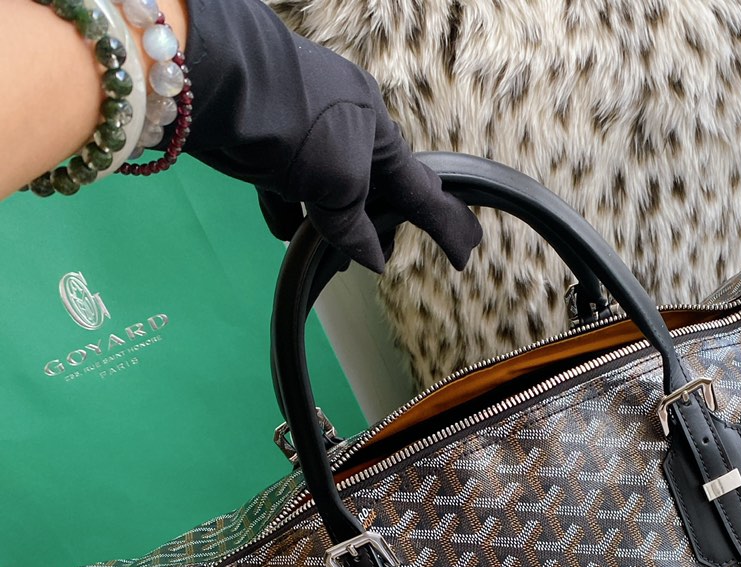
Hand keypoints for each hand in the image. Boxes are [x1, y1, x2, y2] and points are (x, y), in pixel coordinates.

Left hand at [180, 0, 480, 271]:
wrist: (221, 79)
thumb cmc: (296, 124)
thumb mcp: (338, 182)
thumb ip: (355, 226)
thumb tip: (373, 260)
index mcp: (378, 132)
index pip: (423, 191)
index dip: (447, 227)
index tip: (464, 256)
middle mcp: (348, 128)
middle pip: (376, 189)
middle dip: (380, 224)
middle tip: (382, 254)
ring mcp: (308, 133)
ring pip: (330, 190)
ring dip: (332, 224)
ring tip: (332, 258)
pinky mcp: (269, 141)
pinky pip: (289, 187)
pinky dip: (291, 212)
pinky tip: (286, 233)